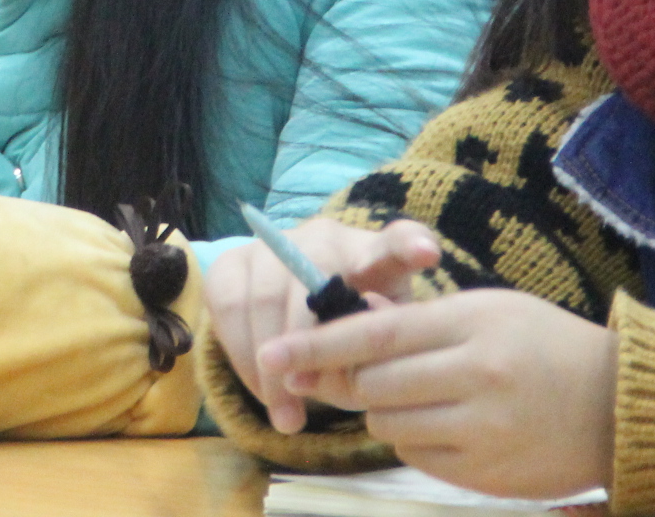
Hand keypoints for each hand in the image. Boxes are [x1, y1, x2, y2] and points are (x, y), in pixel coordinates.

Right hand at [210, 218, 439, 434]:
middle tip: (307, 408)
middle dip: (307, 347)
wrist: (298, 310)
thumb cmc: (351, 333)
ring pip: (264, 295)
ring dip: (270, 365)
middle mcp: (324, 237)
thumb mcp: (376, 343)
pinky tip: (260, 391)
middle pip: (311, 279)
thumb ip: (374, 353)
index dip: (410, 244)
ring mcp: (273, 243)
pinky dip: (241, 354)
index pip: (396, 241)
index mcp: (374, 255)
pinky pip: (227, 305)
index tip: (427, 255)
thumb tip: (348, 370)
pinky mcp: (232, 260)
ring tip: (285, 417)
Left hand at [261, 288, 617, 499]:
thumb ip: (419, 322)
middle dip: (355, 381)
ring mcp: (481, 430)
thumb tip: (345, 332)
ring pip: (388, 425)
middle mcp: (474, 376)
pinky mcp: (485, 474)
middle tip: (363, 374)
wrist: (618, 405)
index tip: (270, 354)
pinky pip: (418, 457)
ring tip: (425, 397)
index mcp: (470, 323)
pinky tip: (451, 426)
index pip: (374, 335)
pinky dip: (418, 441)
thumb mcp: (485, 310)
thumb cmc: (544, 344)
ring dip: (387, 412)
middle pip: (372, 385)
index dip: (316, 345)